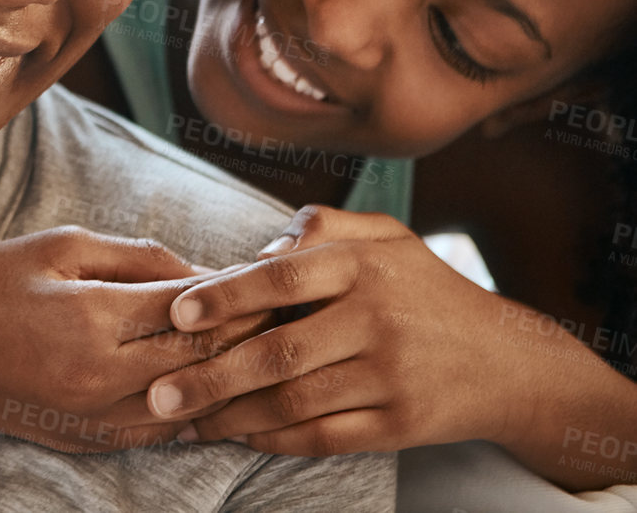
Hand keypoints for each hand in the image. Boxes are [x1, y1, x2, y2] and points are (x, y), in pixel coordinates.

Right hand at [0, 216, 268, 452]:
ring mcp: (88, 417)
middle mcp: (97, 376)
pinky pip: (156, 436)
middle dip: (250, 341)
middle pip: (203, 365)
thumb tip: (211, 275)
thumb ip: (142, 259)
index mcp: (93, 317)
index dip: (247, 299)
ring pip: (188, 409)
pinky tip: (212, 393)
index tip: (280, 284)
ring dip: (227, 385)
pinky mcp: (80, 441)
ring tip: (263, 358)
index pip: (199, 313)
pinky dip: (190, 414)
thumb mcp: (65, 244)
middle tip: (288, 320)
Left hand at [146, 205, 522, 455]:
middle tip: (157, 392)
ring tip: (183, 421)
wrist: (510, 360)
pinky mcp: (400, 426)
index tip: (177, 313)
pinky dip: (274, 440)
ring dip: (230, 416)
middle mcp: (377, 320)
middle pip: (279, 353)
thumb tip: (259, 250)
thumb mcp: (387, 238)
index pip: (282, 280)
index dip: (225, 297)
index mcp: (365, 268)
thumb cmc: (425, 290)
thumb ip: (323, 227)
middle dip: (210, 376)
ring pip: (293, 402)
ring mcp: (390, 377)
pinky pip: (323, 437)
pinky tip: (236, 436)